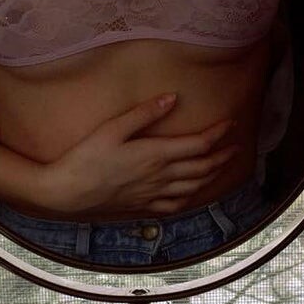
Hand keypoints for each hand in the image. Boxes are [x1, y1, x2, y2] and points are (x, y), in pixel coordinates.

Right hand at [37, 93, 237, 214]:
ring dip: (212, 176)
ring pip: (194, 187)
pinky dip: (190, 198)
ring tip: (222, 167)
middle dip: (223, 156)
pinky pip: (175, 205)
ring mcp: (153, 194)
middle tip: (237, 147)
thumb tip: (172, 97)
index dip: (218, 134)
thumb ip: (144, 113)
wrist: (67, 193)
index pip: (199, 144)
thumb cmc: (85, 157)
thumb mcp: (112, 128)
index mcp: (156, 154)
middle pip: (203, 167)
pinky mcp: (143, 206)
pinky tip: (192, 193)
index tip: (230, 123)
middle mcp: (160, 177)